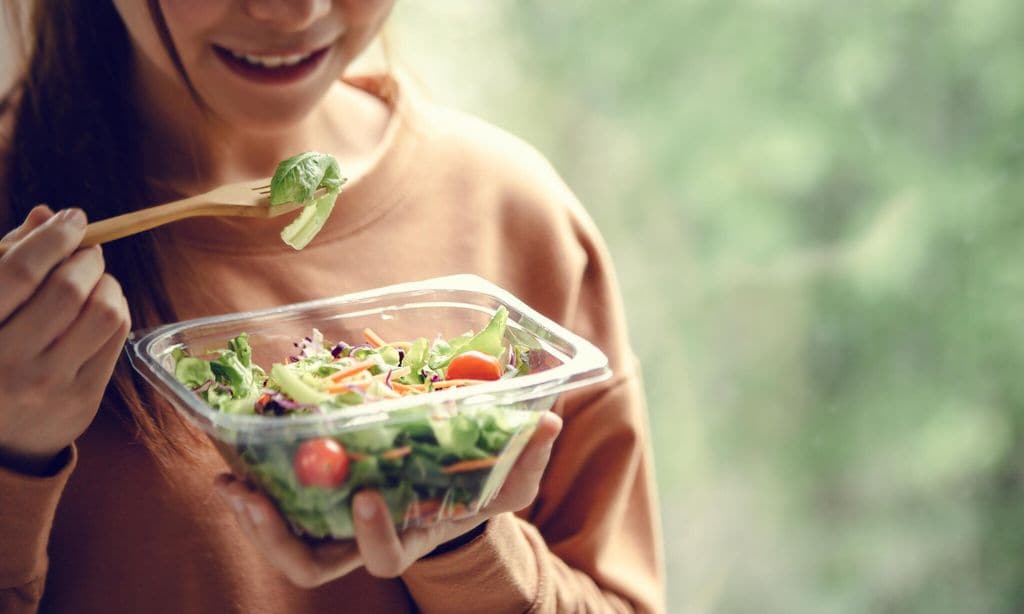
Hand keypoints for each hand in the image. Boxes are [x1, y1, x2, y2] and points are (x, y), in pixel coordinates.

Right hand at [0, 205, 130, 473]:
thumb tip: (46, 215)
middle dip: (86, 258)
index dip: (53, 237)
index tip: (73, 218)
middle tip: (87, 250)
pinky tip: (102, 307)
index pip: (19, 271)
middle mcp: (7, 361)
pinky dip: (118, 309)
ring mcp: (48, 384)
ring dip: (108, 284)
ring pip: (103, 313)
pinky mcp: (82, 399)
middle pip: (67, 289)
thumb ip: (8, 259)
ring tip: (95, 280)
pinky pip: (117, 337)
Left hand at [214, 412, 562, 586]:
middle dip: (279, 539)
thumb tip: (549, 422)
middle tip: (253, 498)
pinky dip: (254, 486)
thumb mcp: (509, 478)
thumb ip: (527, 457)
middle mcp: (365, 541)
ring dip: (253, 519)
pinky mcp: (319, 502)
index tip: (366, 495)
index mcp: (410, 538)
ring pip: (287, 545)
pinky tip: (234, 458)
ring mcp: (337, 526)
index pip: (385, 557)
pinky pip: (280, 505)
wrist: (449, 490)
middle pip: (313, 566)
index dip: (372, 534)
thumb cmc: (479, 489)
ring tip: (230, 483)